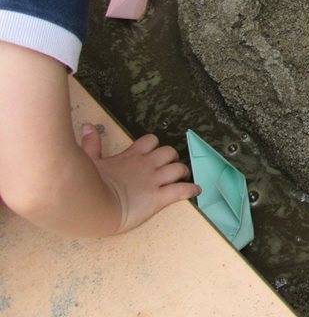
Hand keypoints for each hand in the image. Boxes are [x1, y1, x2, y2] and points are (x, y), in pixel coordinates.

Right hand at [80, 124, 200, 233]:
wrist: (93, 206)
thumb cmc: (89, 184)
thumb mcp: (88, 161)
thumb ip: (91, 144)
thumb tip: (88, 126)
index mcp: (132, 156)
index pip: (151, 141)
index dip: (155, 145)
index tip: (154, 153)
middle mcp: (147, 166)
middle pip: (170, 152)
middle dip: (173, 158)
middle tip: (170, 166)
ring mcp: (154, 181)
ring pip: (179, 169)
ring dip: (183, 172)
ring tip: (184, 177)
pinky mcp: (159, 198)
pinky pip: (181, 190)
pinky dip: (191, 190)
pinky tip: (196, 190)